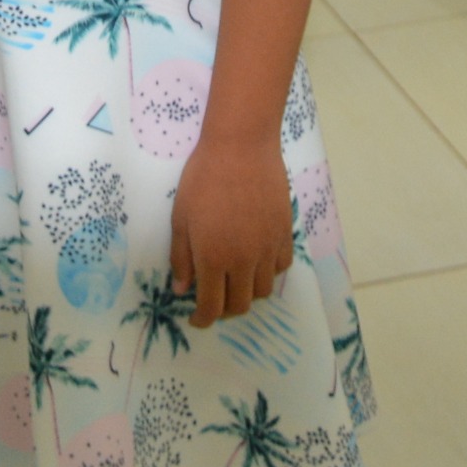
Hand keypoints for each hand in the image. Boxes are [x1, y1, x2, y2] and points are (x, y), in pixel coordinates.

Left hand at [169, 130, 297, 326]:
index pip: (211, 307)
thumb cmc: (203, 178)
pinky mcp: (285, 234)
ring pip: (263, 290)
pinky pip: (281, 267)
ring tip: (235, 278)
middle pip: (240, 305)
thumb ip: (181, 258)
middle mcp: (243, 261)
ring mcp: (268, 248)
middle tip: (214, 298)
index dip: (202, 319)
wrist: (241, 147)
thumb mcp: (181, 218)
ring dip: (247, 291)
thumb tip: (181, 290)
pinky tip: (257, 259)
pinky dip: (269, 271)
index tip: (196, 318)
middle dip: (224, 309)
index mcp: (213, 258)